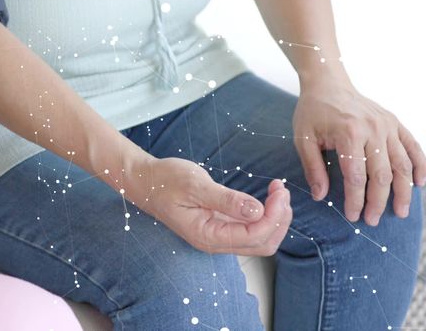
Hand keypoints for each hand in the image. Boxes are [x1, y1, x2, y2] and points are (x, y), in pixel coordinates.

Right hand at [127, 156, 291, 255]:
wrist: (145, 182)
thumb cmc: (165, 181)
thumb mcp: (195, 185)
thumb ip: (226, 200)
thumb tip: (257, 210)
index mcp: (208, 236)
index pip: (254, 236)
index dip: (273, 216)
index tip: (278, 190)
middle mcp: (216, 241)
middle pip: (263, 243)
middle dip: (279, 219)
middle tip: (281, 190)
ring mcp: (219, 235)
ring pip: (260, 238)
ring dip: (275, 217)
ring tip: (277, 192)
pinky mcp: (221, 225)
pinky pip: (251, 228)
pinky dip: (265, 214)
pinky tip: (267, 197)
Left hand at [293, 72, 425, 225]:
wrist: (328, 82)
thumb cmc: (313, 111)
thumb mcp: (303, 138)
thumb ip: (313, 168)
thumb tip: (320, 196)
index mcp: (349, 133)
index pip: (356, 177)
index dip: (356, 200)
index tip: (353, 217)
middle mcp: (373, 129)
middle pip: (382, 174)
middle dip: (379, 202)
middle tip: (373, 221)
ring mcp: (388, 125)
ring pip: (402, 164)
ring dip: (404, 191)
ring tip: (401, 212)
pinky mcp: (395, 122)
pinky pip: (413, 146)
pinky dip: (420, 165)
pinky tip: (420, 183)